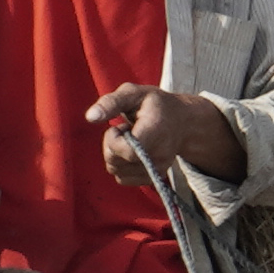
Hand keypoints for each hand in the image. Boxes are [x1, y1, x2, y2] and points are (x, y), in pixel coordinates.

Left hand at [88, 83, 246, 188]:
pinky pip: (122, 179)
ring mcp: (157, 170)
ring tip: (130, 140)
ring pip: (116, 172)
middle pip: (115, 163)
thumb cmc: (154, 105)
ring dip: (115, 155)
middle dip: (111, 145)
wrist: (183, 123)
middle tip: (125, 130)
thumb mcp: (133, 93)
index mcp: (155, 131)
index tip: (119, 126)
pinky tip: (132, 151)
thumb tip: (90, 117)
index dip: (113, 140)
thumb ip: (111, 102)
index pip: (127, 150)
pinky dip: (121, 166)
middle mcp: (159, 155)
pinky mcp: (153, 178)